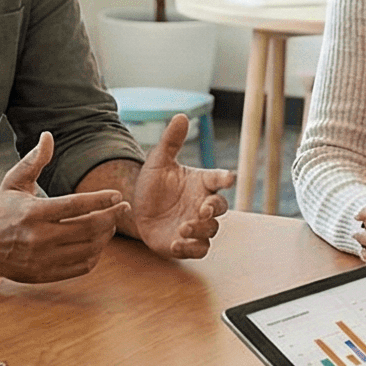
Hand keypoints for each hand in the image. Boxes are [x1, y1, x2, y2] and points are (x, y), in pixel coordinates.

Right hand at [0, 133, 126, 282]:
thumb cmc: (1, 209)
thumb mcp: (13, 181)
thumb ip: (34, 160)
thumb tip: (48, 136)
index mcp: (33, 212)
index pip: (76, 205)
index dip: (101, 200)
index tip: (117, 195)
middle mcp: (39, 237)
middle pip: (88, 228)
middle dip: (111, 217)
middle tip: (122, 209)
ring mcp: (43, 259)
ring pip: (88, 249)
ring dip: (105, 236)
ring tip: (109, 224)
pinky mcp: (45, 274)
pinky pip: (81, 266)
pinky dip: (94, 255)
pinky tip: (96, 244)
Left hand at [125, 114, 233, 259]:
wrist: (137, 211)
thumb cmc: (153, 185)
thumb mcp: (157, 161)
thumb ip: (170, 141)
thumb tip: (181, 116)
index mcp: (201, 183)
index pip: (218, 178)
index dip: (224, 178)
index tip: (228, 177)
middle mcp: (202, 204)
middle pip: (220, 208)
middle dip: (213, 209)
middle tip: (202, 209)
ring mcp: (197, 225)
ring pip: (211, 230)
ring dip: (200, 230)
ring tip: (182, 227)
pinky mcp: (187, 243)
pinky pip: (199, 250)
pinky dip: (191, 249)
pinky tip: (176, 244)